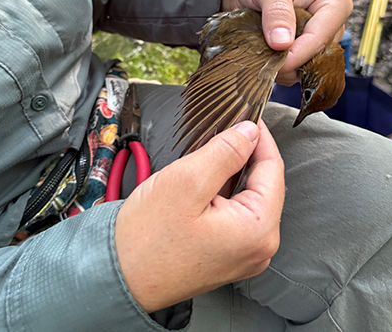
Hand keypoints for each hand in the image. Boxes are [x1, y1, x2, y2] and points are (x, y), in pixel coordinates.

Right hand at [114, 120, 284, 313]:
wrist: (118, 276)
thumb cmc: (147, 237)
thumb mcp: (187, 181)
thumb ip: (226, 151)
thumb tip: (250, 132)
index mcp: (258, 230)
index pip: (273, 168)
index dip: (259, 136)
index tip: (248, 115)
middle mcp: (259, 247)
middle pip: (263, 183)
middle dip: (245, 154)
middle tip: (224, 130)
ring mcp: (244, 253)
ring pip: (248, 196)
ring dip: (232, 171)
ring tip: (211, 154)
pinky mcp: (228, 253)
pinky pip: (236, 212)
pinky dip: (224, 191)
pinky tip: (206, 180)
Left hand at [222, 0, 352, 84]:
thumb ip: (277, 11)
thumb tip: (282, 43)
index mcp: (334, 3)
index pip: (321, 38)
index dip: (297, 55)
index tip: (273, 61)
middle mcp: (331, 25)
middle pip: (316, 58)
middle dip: (289, 63)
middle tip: (261, 57)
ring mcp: (317, 41)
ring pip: (306, 69)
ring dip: (282, 68)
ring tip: (259, 52)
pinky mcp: (303, 53)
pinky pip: (295, 72)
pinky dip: (278, 69)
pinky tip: (263, 56)